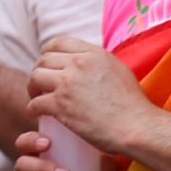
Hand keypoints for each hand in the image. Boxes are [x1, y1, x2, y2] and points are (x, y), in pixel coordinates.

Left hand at [28, 36, 152, 157]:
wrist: (137, 127)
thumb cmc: (132, 105)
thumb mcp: (118, 71)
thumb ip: (97, 63)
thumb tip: (83, 61)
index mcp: (94, 54)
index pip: (59, 42)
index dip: (48, 52)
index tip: (47, 64)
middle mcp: (78, 64)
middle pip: (43, 60)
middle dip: (39, 71)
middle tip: (41, 85)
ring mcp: (67, 84)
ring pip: (35, 77)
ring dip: (32, 88)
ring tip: (38, 97)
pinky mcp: (60, 104)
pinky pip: (34, 102)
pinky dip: (32, 109)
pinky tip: (38, 114)